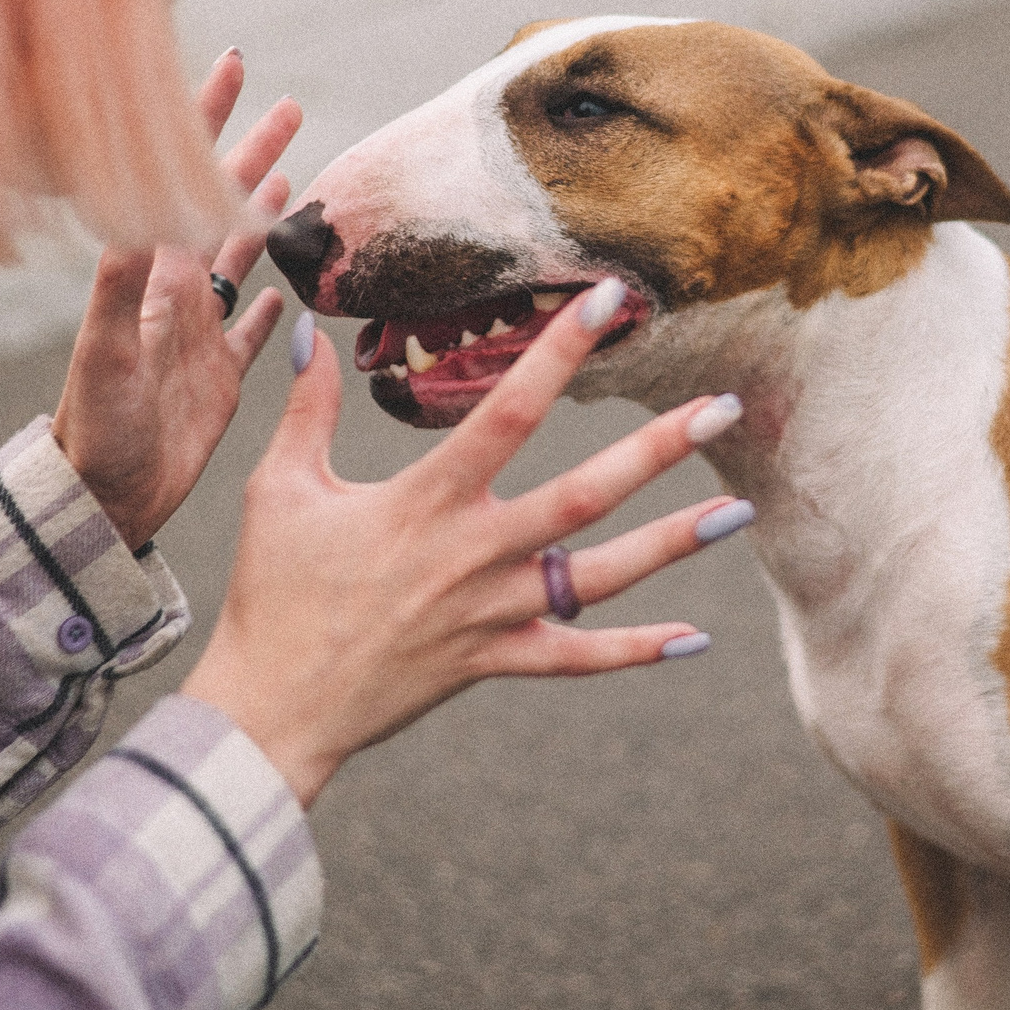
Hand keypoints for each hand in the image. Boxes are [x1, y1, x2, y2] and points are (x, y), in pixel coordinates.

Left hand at [52, 49, 302, 548]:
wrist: (97, 501)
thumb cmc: (94, 430)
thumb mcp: (105, 350)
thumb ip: (125, 281)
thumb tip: (143, 203)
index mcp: (153, 277)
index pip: (186, 179)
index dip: (209, 120)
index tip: (234, 65)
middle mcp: (176, 295)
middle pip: (221, 206)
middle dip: (252, 152)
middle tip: (288, 105)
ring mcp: (199, 335)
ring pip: (241, 257)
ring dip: (266, 212)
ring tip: (295, 171)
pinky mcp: (219, 380)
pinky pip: (253, 330)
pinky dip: (273, 303)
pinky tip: (290, 286)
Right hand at [181, 281, 746, 807]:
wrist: (271, 708)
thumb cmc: (273, 593)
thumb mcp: (280, 489)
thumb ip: (308, 409)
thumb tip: (308, 334)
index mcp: (427, 500)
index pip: (507, 411)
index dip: (558, 352)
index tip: (609, 301)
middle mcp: (473, 554)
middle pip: (584, 495)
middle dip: (657, 448)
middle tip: (721, 407)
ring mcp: (491, 613)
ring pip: (600, 577)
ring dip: (673, 544)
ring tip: (738, 511)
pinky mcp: (495, 661)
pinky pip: (577, 657)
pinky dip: (636, 650)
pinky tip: (696, 638)